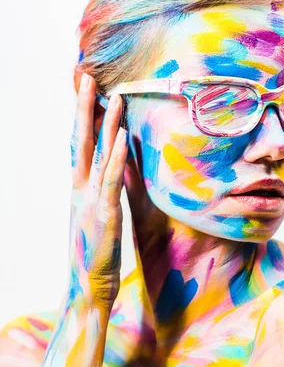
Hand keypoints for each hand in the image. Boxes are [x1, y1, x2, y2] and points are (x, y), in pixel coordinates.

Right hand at [68, 73, 127, 307]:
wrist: (86, 289)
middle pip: (81, 142)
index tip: (88, 92)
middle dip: (84, 109)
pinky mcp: (104, 215)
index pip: (80, 146)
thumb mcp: (99, 218)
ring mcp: (90, 201)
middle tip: (86, 77)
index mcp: (79, 190)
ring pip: (96, 156)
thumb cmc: (95, 255)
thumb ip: (104, 195)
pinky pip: (110, 181)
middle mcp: (81, 190)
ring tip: (113, 97)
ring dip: (105, 125)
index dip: (83, 118)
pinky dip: (114, 157)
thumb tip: (113, 175)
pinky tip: (120, 137)